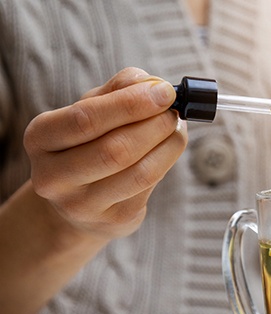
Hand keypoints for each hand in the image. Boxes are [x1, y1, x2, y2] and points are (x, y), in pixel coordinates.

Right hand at [23, 67, 186, 240]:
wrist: (81, 200)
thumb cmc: (89, 143)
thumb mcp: (92, 110)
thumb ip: (118, 90)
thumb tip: (151, 82)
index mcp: (40, 138)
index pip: (86, 119)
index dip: (131, 104)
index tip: (164, 92)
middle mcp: (53, 176)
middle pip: (115, 149)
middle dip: (154, 125)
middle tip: (174, 111)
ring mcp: (82, 204)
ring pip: (138, 172)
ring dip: (167, 145)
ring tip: (177, 128)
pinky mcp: (113, 219)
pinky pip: (149, 187)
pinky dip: (166, 162)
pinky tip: (170, 148)